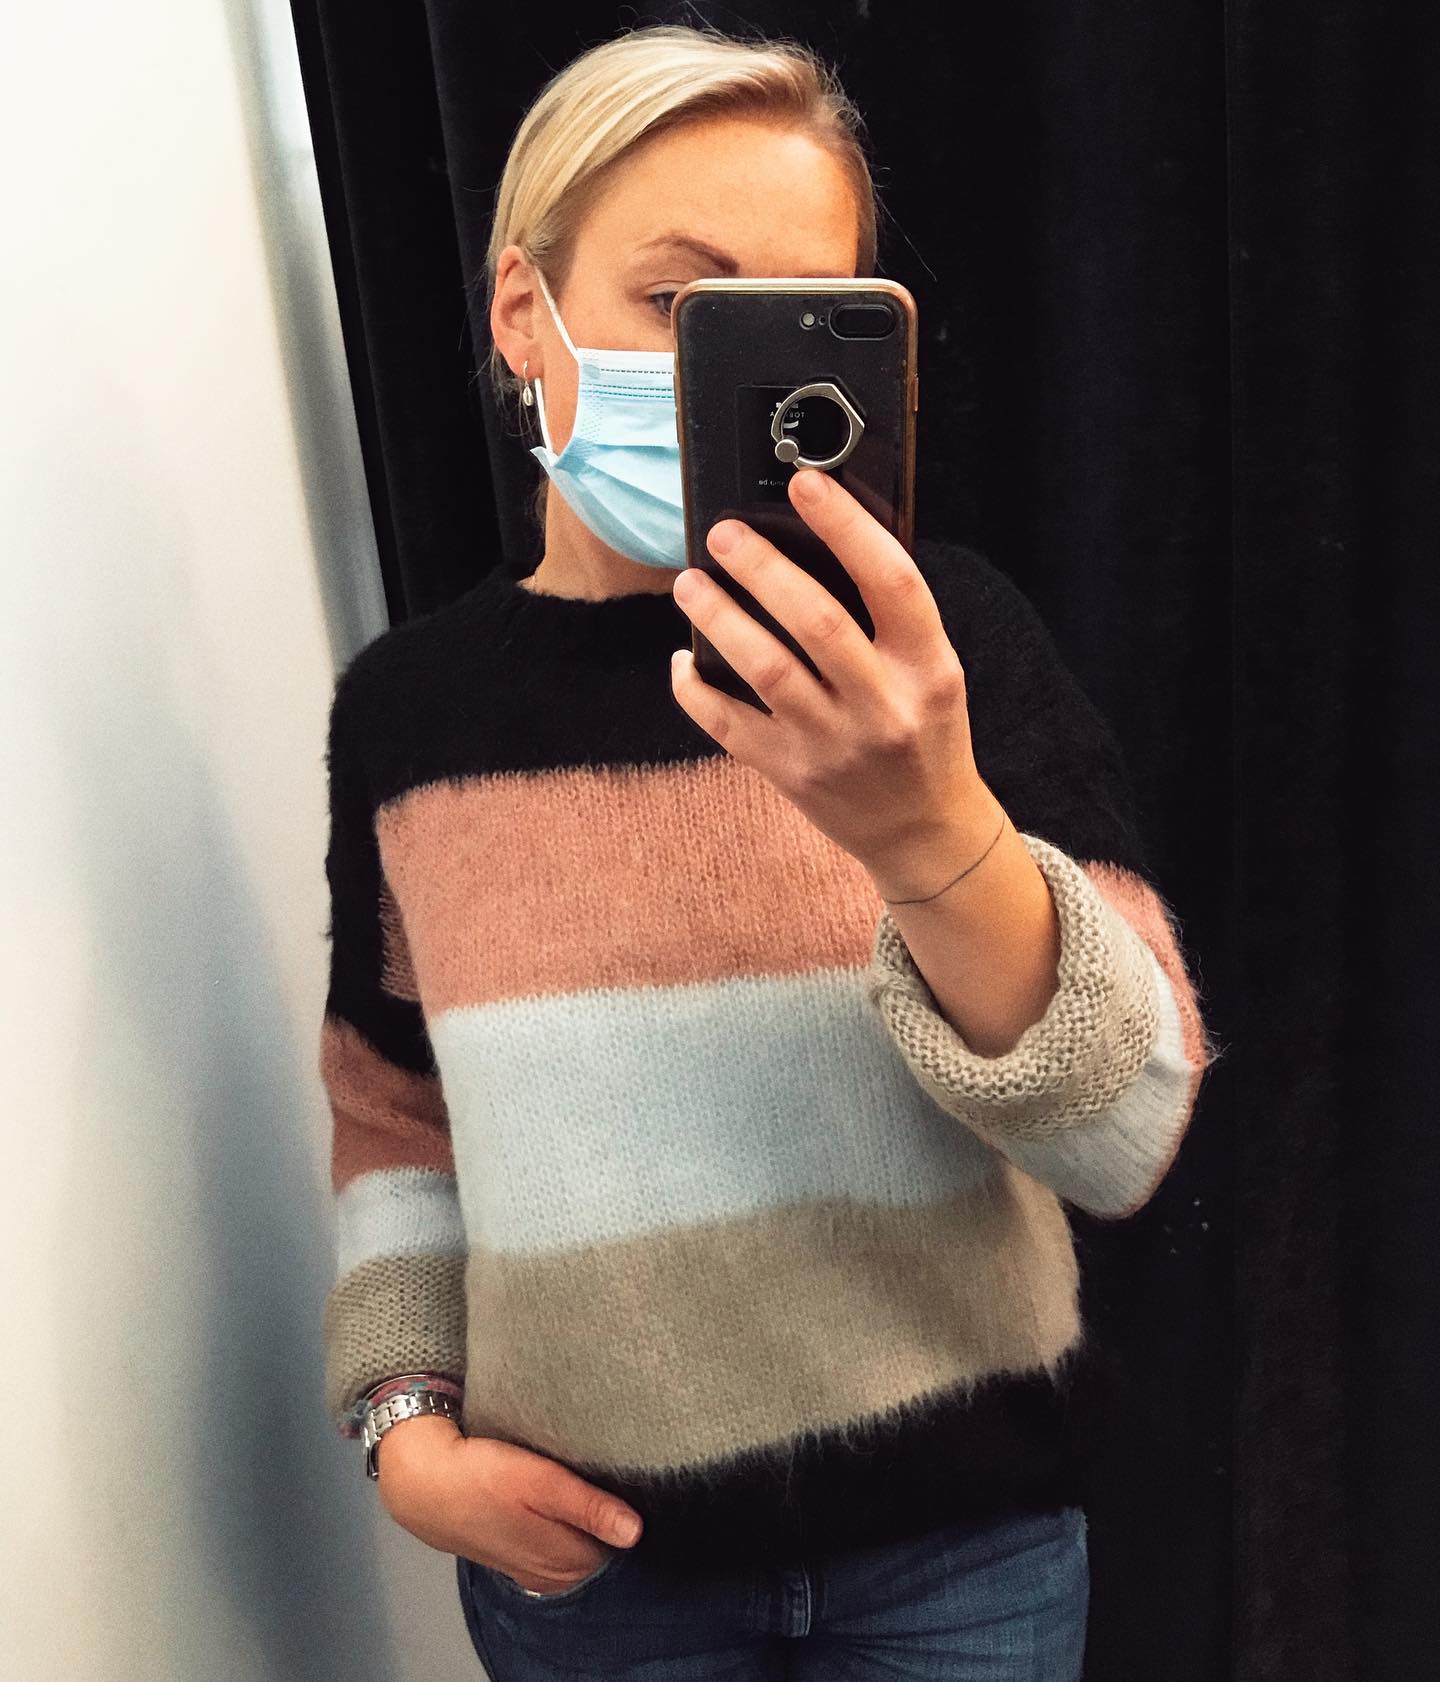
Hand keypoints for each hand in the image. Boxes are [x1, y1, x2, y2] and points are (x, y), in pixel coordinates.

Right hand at [376, 1418, 643, 1596]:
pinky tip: (548, 1499)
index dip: (623, 1504)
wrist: (424, 1483)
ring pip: (579, 1545)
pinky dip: (559, 1526)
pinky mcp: (517, 1558)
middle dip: (603, 1513)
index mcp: (568, 1561)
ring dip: (580, 1519)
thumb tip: (636, 1532)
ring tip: (573, 1479)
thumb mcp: (540, 1482)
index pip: (621, 1540)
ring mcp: (535, 1571)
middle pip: (602, 1545)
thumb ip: (588, 1508)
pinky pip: (556, 1545)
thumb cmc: (483, 1476)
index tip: (619, 1473)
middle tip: (596, 1469)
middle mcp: (556, 1576)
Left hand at [669, 468, 990, 895]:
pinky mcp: (791, 774)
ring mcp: (834, 745)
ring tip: (690, 584)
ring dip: (719, 617)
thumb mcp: (932, 675)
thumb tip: (816, 545)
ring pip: (765, 668)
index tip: (805, 485)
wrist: (922, 833)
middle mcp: (884, 707)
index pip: (892, 581)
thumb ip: (888, 622)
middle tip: (724, 534)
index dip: (846, 526)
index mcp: (930, 669)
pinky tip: (683, 662)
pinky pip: (727, 724)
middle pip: (816, 620)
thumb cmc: (923, 735)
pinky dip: (695, 689)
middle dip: (761, 567)